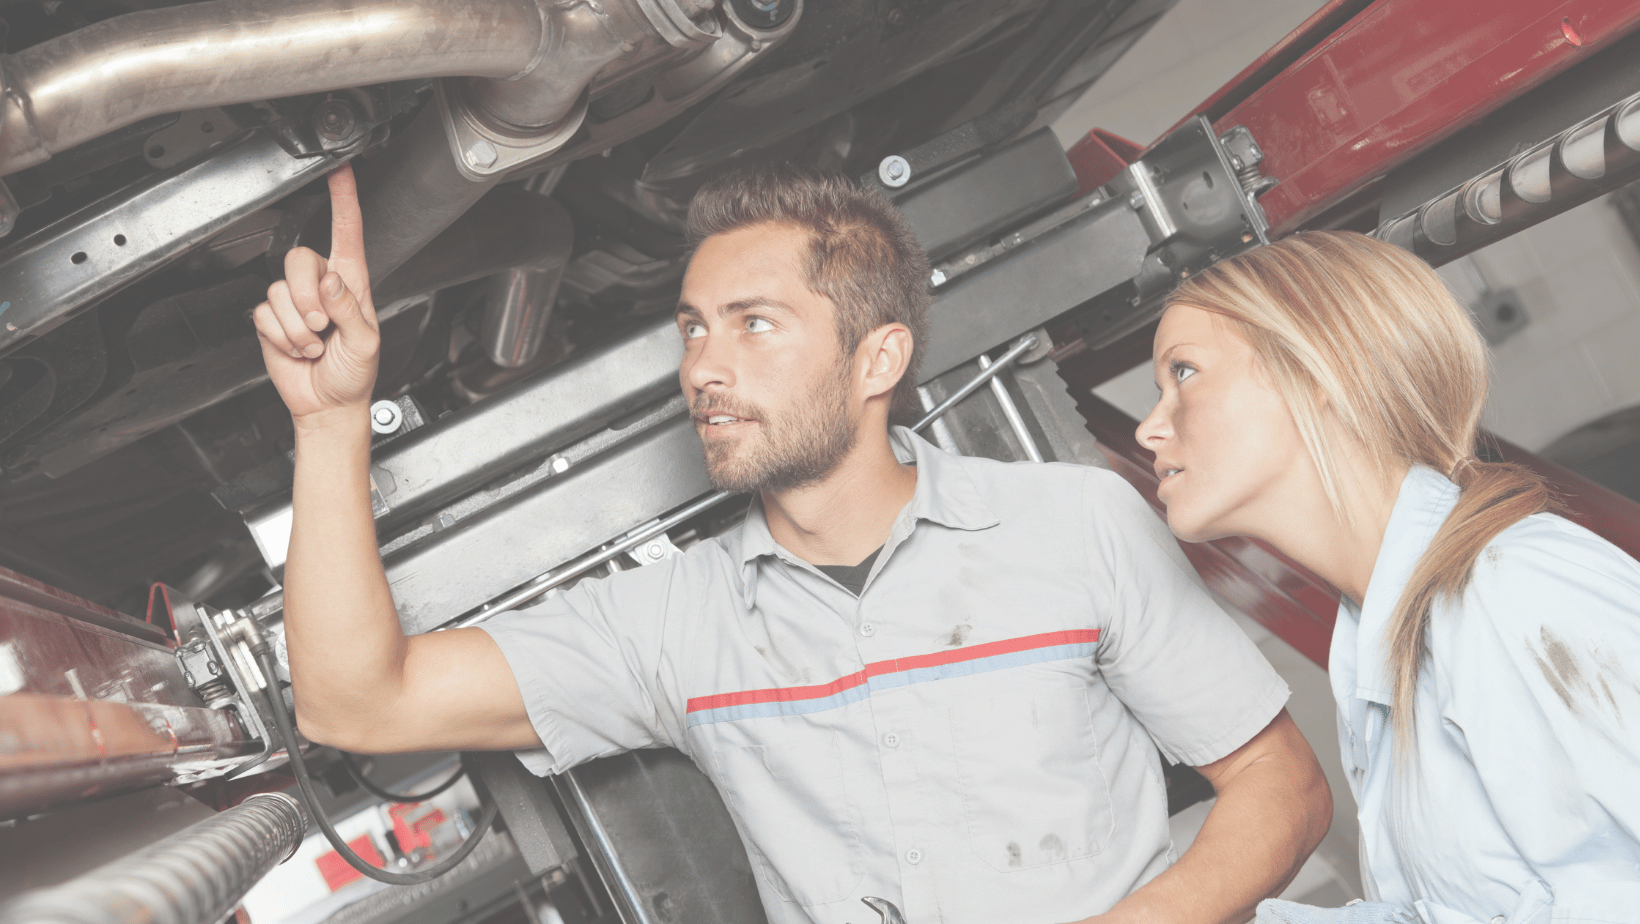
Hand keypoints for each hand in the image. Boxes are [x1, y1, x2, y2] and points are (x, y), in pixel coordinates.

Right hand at [253, 164, 379, 426]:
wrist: (328, 403)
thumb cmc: (355, 373)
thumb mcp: (365, 343)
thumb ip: (350, 310)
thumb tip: (330, 282)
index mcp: (351, 283)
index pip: (347, 233)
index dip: (343, 200)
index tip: (342, 170)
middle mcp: (321, 285)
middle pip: (297, 259)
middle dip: (305, 297)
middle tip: (321, 326)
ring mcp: (294, 301)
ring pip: (278, 291)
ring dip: (297, 328)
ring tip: (315, 344)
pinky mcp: (272, 319)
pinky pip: (264, 315)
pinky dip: (282, 338)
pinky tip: (297, 348)